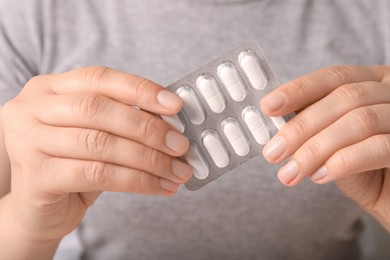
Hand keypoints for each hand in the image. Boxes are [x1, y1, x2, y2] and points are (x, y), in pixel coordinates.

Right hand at [1, 67, 191, 241]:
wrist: (39, 211)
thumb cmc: (72, 166)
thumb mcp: (94, 135)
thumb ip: (122, 122)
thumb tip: (171, 124)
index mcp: (48, 89)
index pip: (99, 78)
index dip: (140, 89)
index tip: (175, 105)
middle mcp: (32, 109)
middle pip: (99, 109)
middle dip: (148, 128)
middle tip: (181, 144)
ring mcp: (28, 141)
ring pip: (101, 144)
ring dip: (149, 159)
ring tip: (178, 171)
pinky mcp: (36, 176)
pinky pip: (97, 174)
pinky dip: (137, 181)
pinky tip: (160, 187)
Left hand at [261, 66, 389, 222]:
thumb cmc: (364, 169)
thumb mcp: (333, 142)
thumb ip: (313, 128)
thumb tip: (275, 127)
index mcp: (371, 82)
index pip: (333, 77)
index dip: (298, 89)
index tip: (268, 107)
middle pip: (344, 98)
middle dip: (301, 127)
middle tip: (273, 152)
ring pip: (359, 121)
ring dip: (316, 149)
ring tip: (290, 173)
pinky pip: (378, 147)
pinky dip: (342, 161)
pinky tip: (320, 176)